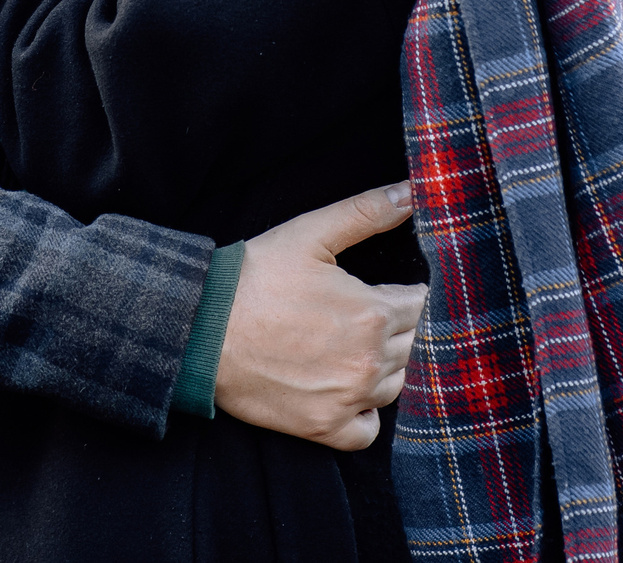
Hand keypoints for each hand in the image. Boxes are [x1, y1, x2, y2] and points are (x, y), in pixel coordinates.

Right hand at [214, 183, 426, 450]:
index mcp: (373, 313)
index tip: (393, 289)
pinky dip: (365, 413)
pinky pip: (369, 430)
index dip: (409, 293)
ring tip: (356, 347)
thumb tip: (412, 192)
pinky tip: (349, 390)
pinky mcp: (325, 428)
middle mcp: (369, 361)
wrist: (200, 329)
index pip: (422, 305)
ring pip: (397, 386)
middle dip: (400, 328)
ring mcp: (349, 399)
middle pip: (414, 346)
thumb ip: (366, 212)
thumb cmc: (254, 278)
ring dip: (386, 366)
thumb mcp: (310, 234)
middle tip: (369, 316)